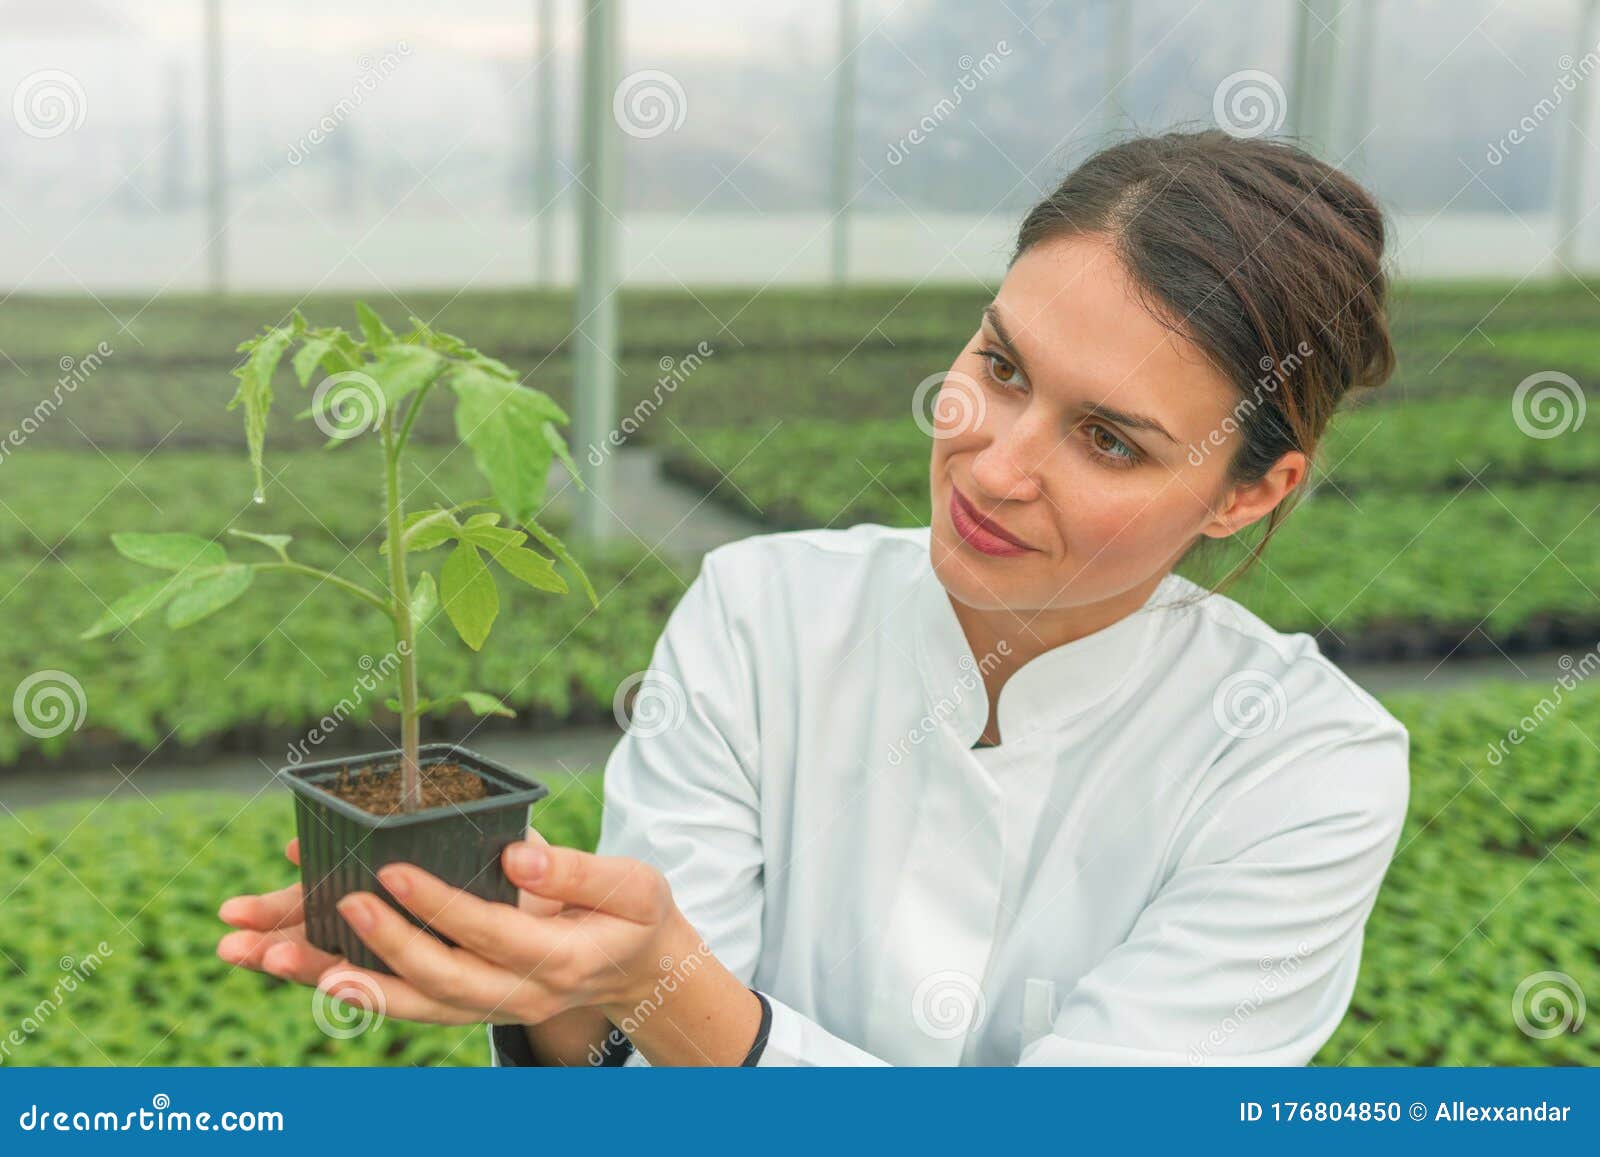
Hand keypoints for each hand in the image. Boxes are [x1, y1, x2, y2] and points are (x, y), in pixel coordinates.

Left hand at [216, 833, 692, 1027]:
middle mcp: (516, 994)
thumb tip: (515, 856)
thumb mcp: (633, 884)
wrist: (638, 970)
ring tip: (270, 953)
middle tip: (334, 902)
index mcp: (558, 958)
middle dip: (378, 946)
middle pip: (437, 981)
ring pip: (403, 1004)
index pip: (489, 933)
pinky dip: (346, 986)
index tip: (390, 869)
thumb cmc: (633, 916)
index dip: (437, 905)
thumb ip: (578, 870)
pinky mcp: (464, 1004)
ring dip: (333, 979)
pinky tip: (296, 965)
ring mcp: (486, 1006)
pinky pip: (399, 1003)